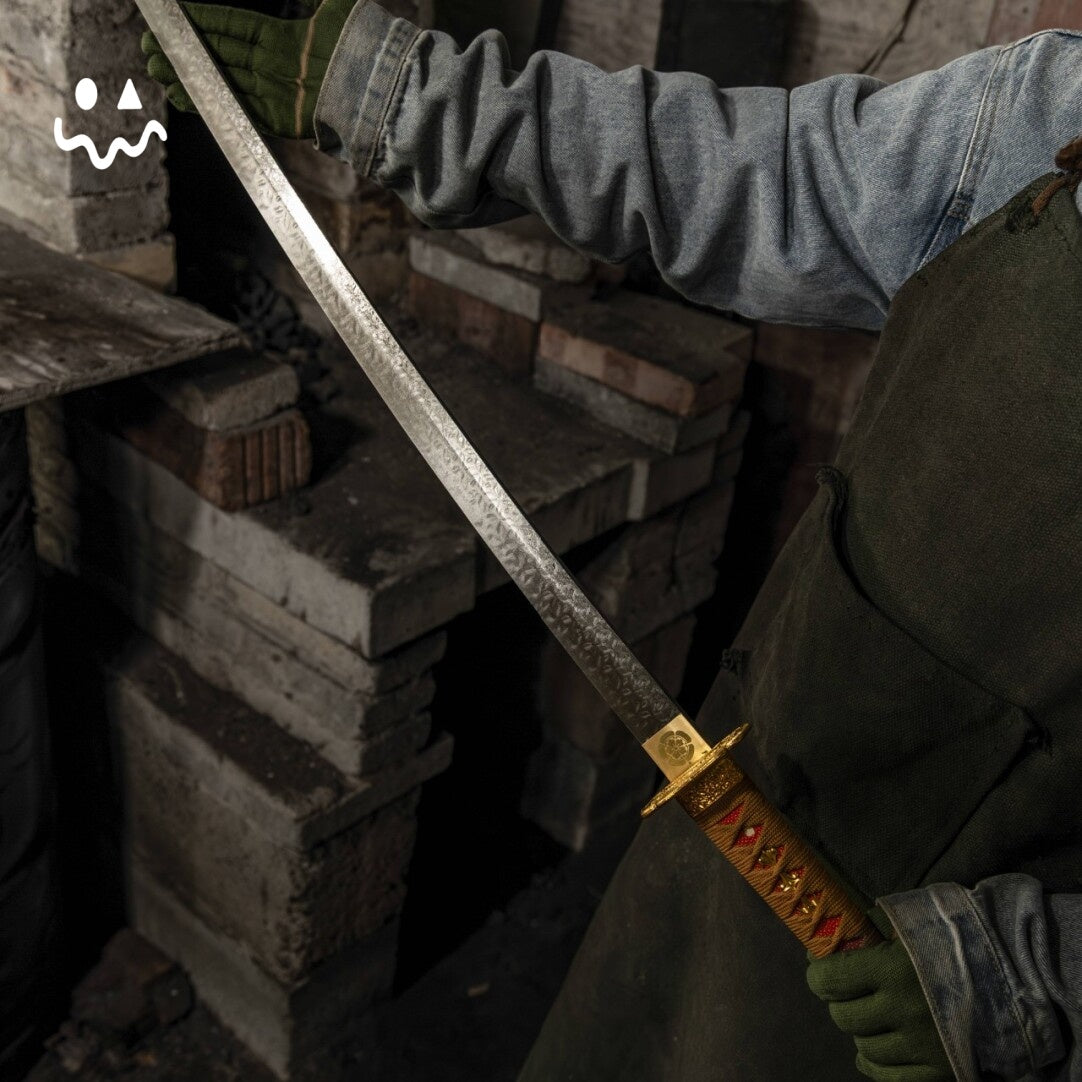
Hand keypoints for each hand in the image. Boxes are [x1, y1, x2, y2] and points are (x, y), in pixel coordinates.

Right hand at [141, 0, 357, 138]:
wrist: (380, 93)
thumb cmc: (360, 47)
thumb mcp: (335, 7)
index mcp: (283, 38)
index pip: (234, 26)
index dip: (204, 20)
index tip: (174, 13)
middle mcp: (275, 66)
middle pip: (220, 56)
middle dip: (185, 51)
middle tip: (150, 45)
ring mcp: (276, 94)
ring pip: (222, 83)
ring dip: (187, 78)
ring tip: (155, 69)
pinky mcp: (279, 121)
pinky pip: (236, 110)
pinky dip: (208, 104)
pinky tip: (182, 96)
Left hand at [806, 912, 953, 1081]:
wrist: (1015, 974)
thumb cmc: (957, 938)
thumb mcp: (912, 918)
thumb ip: (870, 925)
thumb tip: (832, 934)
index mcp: (892, 968)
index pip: (828, 980)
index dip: (818, 974)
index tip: (820, 967)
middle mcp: (904, 1011)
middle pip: (844, 1017)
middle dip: (839, 1001)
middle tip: (847, 991)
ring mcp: (923, 1046)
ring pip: (864, 1048)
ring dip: (862, 1031)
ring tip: (872, 1014)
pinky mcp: (941, 1072)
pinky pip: (889, 1077)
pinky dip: (875, 1063)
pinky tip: (873, 1049)